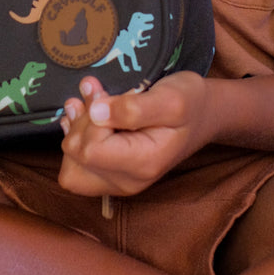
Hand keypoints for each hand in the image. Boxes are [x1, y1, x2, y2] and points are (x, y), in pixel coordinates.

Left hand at [58, 73, 210, 197]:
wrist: (203, 114)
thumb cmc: (190, 103)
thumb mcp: (169, 98)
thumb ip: (132, 108)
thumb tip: (96, 112)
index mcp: (143, 164)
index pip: (91, 150)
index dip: (91, 119)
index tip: (107, 95)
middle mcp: (128, 181)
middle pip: (77, 157)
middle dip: (82, 120)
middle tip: (99, 92)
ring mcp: (118, 182)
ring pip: (70, 167)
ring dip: (75, 131)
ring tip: (89, 103)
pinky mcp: (111, 176)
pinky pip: (76, 169)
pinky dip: (76, 141)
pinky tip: (86, 116)